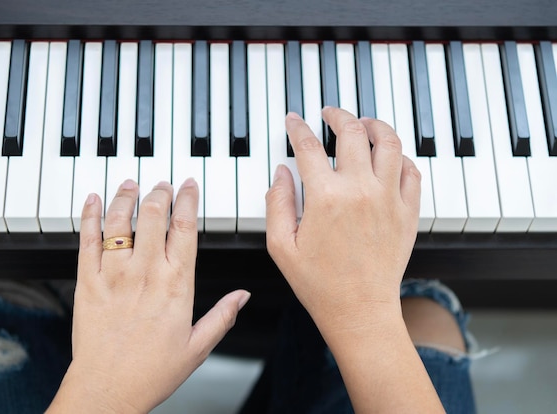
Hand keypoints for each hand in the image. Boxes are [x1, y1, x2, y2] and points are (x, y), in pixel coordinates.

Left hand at [48, 179, 249, 412]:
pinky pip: (87, 240)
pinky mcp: (87, 282)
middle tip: (163, 184)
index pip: (186, 227)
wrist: (107, 390)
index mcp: (176, 284)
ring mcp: (114, 274)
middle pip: (154, 215)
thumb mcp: (198, 347)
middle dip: (160, 192)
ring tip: (131, 184)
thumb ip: (222, 317)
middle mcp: (146, 272)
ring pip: (121, 221)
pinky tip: (94, 199)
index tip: (189, 186)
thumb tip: (243, 296)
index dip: (188, 200)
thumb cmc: (151, 372)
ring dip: (126, 197)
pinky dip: (90, 215)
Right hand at [265, 107, 420, 334]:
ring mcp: (388, 199)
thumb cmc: (319, 284)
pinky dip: (400, 157)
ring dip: (374, 125)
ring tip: (363, 123)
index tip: (294, 121)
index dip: (298, 128)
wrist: (360, 310)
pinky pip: (411, 171)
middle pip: (352, 132)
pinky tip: (389, 157)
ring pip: (389, 142)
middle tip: (329, 112)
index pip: (309, 146)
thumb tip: (282, 172)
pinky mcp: (407, 212)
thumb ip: (277, 202)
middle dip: (337, 114)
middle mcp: (360, 190)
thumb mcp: (281, 246)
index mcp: (326, 197)